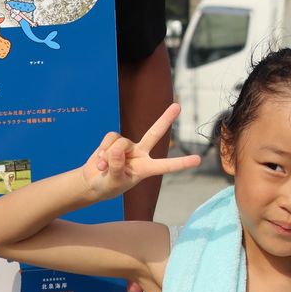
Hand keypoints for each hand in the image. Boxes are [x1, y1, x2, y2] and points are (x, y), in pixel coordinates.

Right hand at [80, 104, 199, 201]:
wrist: (92, 182)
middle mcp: (141, 154)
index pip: (166, 166)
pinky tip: (99, 160)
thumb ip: (117, 167)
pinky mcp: (115, 140)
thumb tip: (119, 148)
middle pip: (155, 133)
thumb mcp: (113, 182)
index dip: (181, 163)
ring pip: (121, 142)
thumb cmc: (107, 186)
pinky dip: (102, 149)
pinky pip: (110, 138)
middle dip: (165, 119)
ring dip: (108, 156)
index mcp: (146, 168)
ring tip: (104, 168)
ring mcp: (128, 146)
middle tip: (178, 106)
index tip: (198, 160)